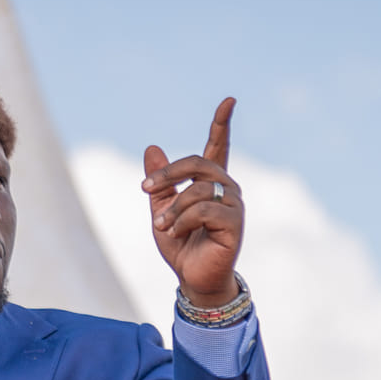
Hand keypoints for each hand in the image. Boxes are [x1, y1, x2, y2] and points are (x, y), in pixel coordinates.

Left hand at [142, 97, 244, 306]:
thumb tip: (151, 147)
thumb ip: (159, 183)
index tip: (229, 100)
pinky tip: (176, 233)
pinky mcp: (234, 224)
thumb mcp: (162, 209)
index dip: (222, 124)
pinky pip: (204, 210)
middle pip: (198, 162)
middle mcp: (227, 188)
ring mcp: (233, 205)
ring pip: (199, 188)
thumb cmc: (181, 246)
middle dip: (168, 173)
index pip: (218, 147)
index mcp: (211, 182)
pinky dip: (183, 220)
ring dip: (173, 207)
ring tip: (161, 226)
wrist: (192, 279)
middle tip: (145, 188)